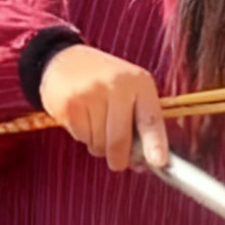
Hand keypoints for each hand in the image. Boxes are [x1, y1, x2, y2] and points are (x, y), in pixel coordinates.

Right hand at [37, 44, 167, 171]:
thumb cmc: (105, 81)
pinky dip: (82, 136)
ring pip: (99, 143)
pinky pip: (81, 137)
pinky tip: (82, 117)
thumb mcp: (131, 91)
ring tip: (96, 123)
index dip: (155, 143)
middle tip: (117, 163)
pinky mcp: (70, 104)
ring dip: (98, 144)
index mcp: (140, 83)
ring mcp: (91, 93)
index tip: (158, 161)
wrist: (66, 60)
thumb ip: (141, 123)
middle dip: (119, 159)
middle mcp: (117, 85)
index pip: (150, 119)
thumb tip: (144, 164)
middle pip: (120, 140)